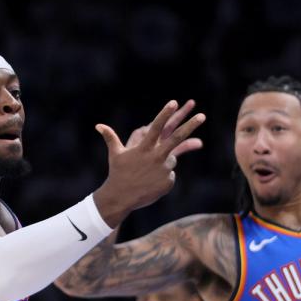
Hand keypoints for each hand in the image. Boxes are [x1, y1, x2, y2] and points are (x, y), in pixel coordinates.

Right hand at [93, 99, 205, 226]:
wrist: (122, 198)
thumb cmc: (118, 173)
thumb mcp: (115, 154)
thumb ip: (110, 137)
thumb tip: (98, 125)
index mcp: (144, 148)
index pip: (156, 127)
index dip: (164, 114)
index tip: (173, 102)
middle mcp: (156, 157)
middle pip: (177, 137)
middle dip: (190, 125)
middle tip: (202, 115)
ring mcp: (163, 169)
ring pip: (172, 159)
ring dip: (164, 163)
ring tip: (148, 173)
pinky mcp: (168, 181)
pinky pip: (170, 174)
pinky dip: (163, 176)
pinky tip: (151, 183)